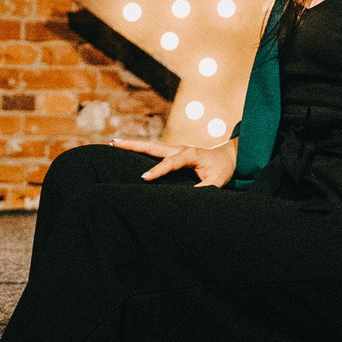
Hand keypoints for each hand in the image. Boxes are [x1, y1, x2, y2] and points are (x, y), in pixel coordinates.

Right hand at [110, 135, 236, 187]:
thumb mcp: (218, 181)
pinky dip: (139, 150)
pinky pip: (153, 152)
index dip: (158, 170)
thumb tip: (189, 198)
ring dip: (132, 145)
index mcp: (190, 154)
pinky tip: (126, 151)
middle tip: (115, 143)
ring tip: (113, 143)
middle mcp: (179, 149)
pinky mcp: (172, 153)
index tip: (144, 178)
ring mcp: (174, 149)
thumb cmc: (222, 169)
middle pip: (153, 147)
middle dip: (134, 145)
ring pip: (150, 147)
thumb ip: (204, 188)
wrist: (228, 157)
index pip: (171, 162)